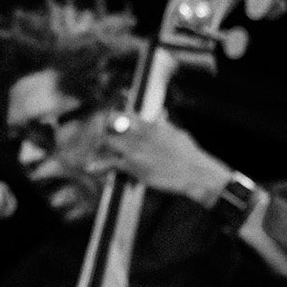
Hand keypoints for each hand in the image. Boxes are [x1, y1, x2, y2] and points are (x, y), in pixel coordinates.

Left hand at [88, 112, 231, 208]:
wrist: (195, 173)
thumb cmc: (188, 153)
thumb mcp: (175, 133)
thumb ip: (163, 124)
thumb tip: (161, 115)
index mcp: (148, 125)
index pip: (121, 113)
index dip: (112, 115)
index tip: (108, 119)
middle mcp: (138, 135)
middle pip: (108, 124)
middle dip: (103, 129)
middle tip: (102, 135)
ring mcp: (134, 151)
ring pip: (106, 142)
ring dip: (102, 146)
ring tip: (99, 150)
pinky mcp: (133, 168)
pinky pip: (110, 164)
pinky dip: (100, 166)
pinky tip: (91, 168)